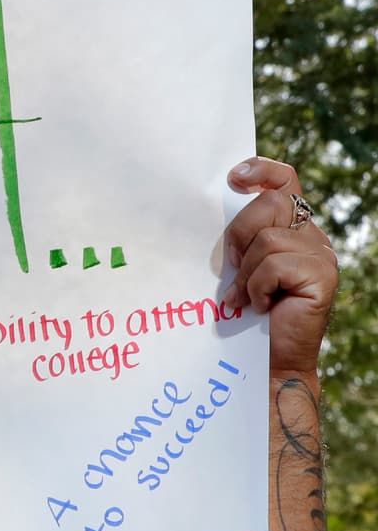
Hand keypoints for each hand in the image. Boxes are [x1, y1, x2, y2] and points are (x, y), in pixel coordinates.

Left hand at [223, 158, 336, 378]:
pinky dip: (257, 287)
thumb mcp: (237, 268)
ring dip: (246, 273)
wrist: (267, 360)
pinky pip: (275, 264)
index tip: (233, 178)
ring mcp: (320, 254)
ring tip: (245, 298)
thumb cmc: (246, 315)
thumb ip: (238, 240)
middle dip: (239, 234)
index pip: (284, 180)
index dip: (262, 170)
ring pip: (269, 238)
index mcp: (291, 227)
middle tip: (231, 267)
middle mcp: (311, 235)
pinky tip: (260, 307)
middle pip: (271, 203)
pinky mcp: (322, 275)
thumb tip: (207, 214)